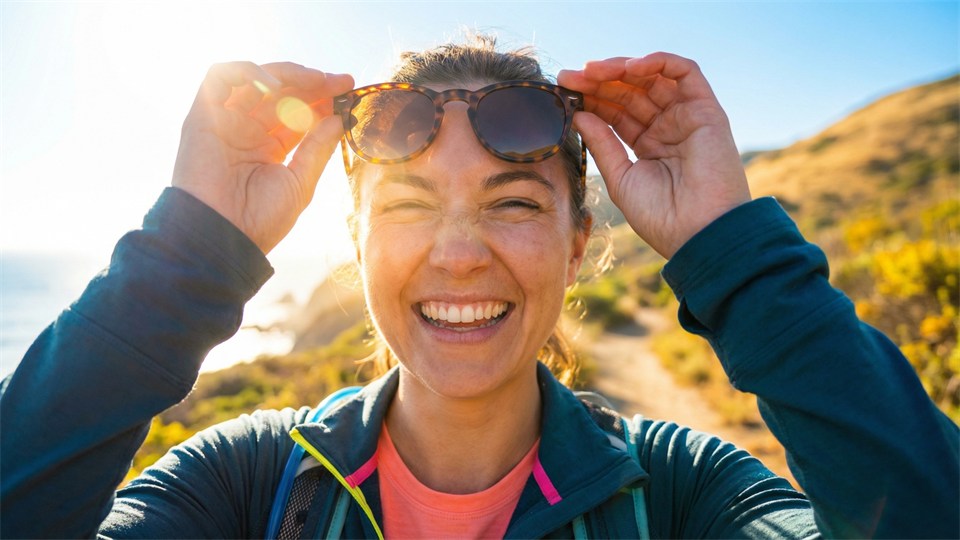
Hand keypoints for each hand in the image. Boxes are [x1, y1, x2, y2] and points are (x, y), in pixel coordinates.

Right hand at [172, 62, 353, 253]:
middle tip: (340, 82)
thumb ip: (318, 148)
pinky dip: (245, 72)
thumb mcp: (300, 182)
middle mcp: (247, 132)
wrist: (223, 238)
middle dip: (313, 84)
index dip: (323, 99)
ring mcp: (225, 123)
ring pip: (254, 80)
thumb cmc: (260, 220)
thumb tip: (339, 118)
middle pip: (281, 94)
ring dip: (287, 74)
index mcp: (269, 149)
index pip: (298, 113)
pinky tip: (274, 86)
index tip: (350, 90)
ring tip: (315, 81)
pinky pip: (217, 78)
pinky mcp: (202, 117)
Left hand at [558, 53, 750, 258]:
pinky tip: (630, 67)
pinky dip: (659, 62)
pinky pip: (686, 72)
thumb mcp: (621, 178)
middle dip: (599, 81)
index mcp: (648, 146)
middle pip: (630, 92)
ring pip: (653, 78)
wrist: (698, 233)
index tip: (563, 91)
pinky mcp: (707, 110)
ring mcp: (687, 117)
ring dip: (621, 69)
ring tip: (592, 71)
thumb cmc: (662, 217)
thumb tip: (578, 113)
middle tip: (569, 77)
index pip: (616, 112)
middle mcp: (668, 127)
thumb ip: (602, 143)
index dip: (590, 99)